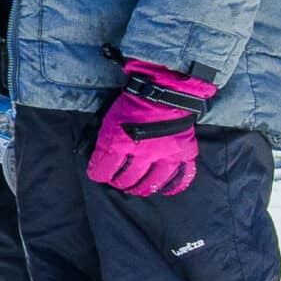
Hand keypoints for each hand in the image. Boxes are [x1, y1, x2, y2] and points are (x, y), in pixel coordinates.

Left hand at [88, 61, 213, 195]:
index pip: (105, 169)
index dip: (98, 174)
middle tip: (117, 182)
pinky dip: (171, 187)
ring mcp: (166, 156)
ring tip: (135, 188)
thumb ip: (106, 140)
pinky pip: (180, 179)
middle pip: (128, 179)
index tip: (97, 174)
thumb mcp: (110, 119)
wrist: (165, 91)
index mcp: (121, 143)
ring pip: (151, 184)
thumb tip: (100, 156)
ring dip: (141, 188)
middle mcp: (144, 154)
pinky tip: (163, 189)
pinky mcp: (184, 155)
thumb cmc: (132, 102)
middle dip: (118, 183)